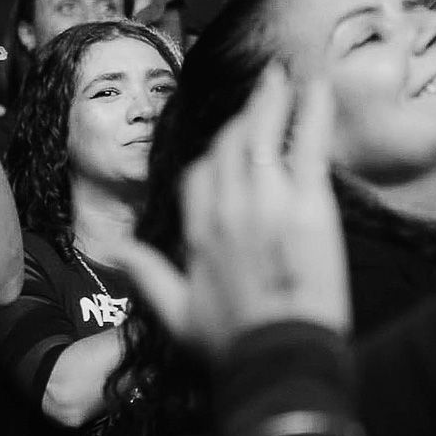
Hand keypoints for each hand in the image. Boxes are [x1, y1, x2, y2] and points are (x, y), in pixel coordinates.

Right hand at [120, 65, 349, 353]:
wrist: (277, 358)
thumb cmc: (231, 345)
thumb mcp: (176, 314)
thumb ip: (148, 276)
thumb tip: (117, 250)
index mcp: (198, 231)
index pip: (200, 174)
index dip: (216, 156)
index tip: (230, 144)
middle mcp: (227, 208)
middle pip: (231, 145)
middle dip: (246, 116)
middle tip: (262, 92)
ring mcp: (266, 200)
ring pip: (263, 134)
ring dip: (273, 100)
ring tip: (283, 76)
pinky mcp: (308, 203)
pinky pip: (307, 143)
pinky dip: (313, 111)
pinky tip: (318, 86)